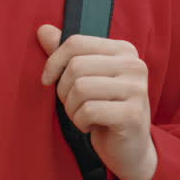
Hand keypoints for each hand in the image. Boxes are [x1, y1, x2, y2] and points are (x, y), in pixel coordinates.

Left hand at [38, 25, 156, 179]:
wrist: (130, 149)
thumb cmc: (104, 109)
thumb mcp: (86, 78)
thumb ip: (67, 54)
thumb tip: (42, 30)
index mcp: (124, 50)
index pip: (76, 43)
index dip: (54, 62)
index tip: (47, 80)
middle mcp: (135, 65)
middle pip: (76, 66)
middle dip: (64, 90)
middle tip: (73, 104)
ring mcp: (137, 89)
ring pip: (80, 88)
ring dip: (72, 108)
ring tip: (82, 115)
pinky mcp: (133, 115)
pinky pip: (88, 111)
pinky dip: (80, 122)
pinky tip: (91, 126)